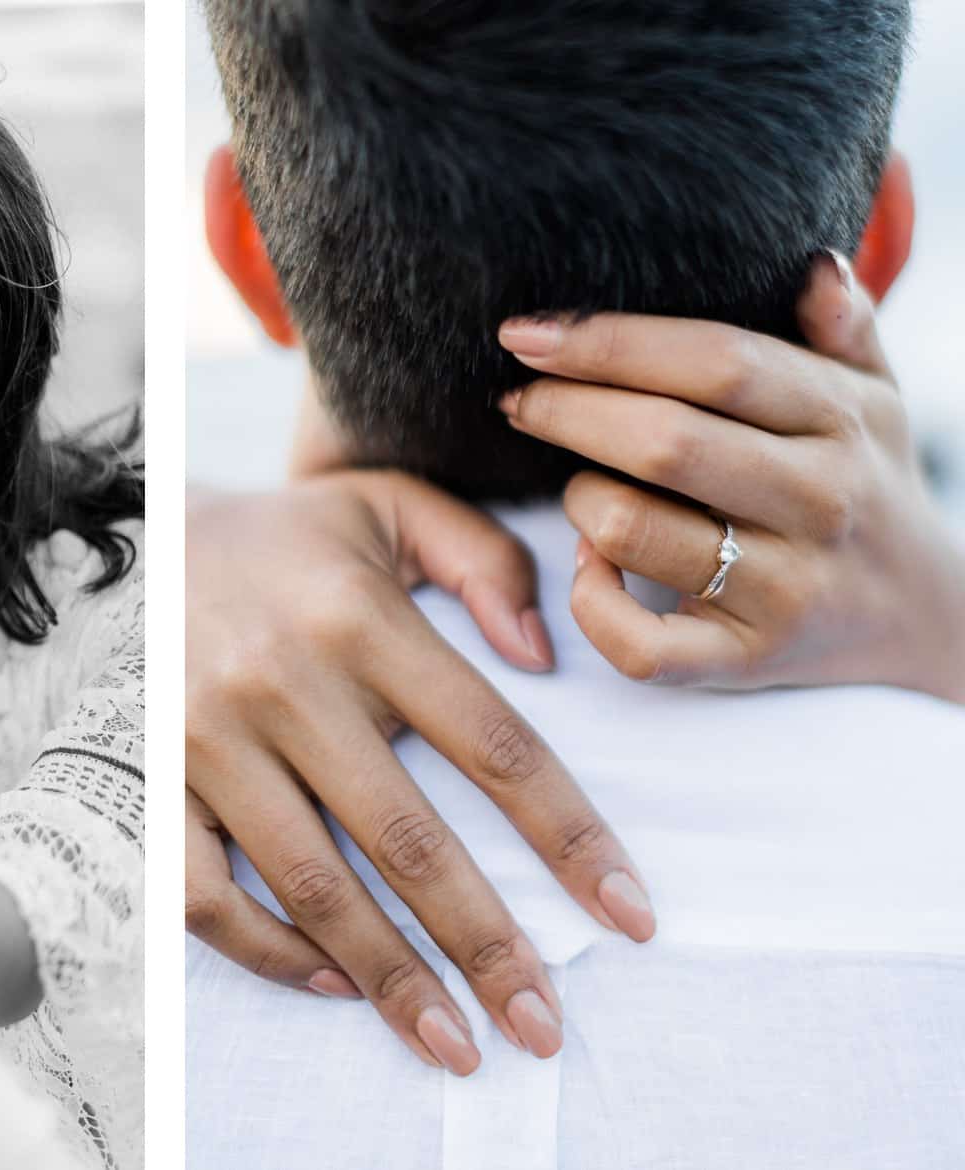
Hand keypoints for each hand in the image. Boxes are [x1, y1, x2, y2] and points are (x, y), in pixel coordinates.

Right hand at [187, 472, 654, 1074]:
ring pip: (313, 885)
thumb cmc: (286, 540)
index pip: (492, 744)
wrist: (137, 538)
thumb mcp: (388, 506)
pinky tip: (333, 983)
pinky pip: (207, 893)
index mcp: (359, 615)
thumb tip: (546, 658)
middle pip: (408, 840)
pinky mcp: (149, 779)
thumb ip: (482, 558)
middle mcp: (283, 681)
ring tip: (453, 1043)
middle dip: (486, 945)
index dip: (570, 838)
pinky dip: (270, 952)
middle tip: (542, 1026)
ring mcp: (207, 738)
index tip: (629, 915)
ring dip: (391, 978)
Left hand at [498, 254, 964, 700]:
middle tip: (518, 400)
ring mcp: (783, 589)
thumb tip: (814, 262)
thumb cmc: (864, 484)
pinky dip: (591, 602)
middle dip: (567, 412)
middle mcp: (817, 502)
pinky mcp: (746, 661)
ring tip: (578, 485)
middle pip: (663, 442)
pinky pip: (639, 644)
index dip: (610, 342)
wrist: (923, 620)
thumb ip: (844, 326)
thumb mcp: (872, 398)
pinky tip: (590, 568)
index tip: (530, 332)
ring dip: (579, 500)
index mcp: (839, 419)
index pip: (716, 361)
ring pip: (633, 531)